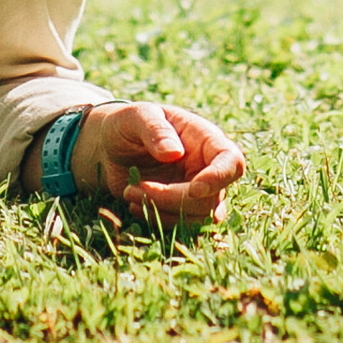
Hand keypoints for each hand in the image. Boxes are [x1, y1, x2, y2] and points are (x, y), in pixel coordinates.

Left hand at [73, 101, 245, 226]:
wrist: (110, 146)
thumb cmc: (126, 124)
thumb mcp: (135, 117)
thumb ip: (154, 129)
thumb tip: (174, 153)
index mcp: (205, 139)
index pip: (232, 162)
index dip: (219, 178)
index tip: (194, 189)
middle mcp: (207, 167)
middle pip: (212, 197)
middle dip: (173, 199)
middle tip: (133, 189)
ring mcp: (197, 191)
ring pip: (199, 217)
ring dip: (163, 212)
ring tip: (129, 193)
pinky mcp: (181, 208)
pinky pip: (183, 226)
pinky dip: (159, 221)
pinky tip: (134, 206)